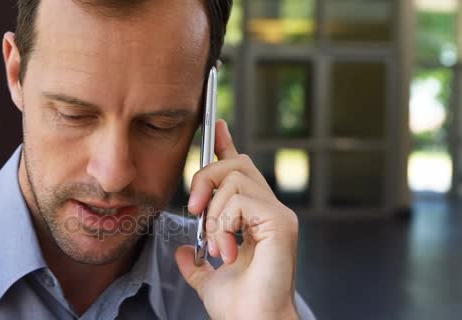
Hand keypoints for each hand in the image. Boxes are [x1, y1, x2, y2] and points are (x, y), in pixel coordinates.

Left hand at [175, 120, 299, 319]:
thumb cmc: (239, 306)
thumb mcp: (207, 279)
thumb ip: (196, 262)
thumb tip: (181, 252)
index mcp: (254, 218)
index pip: (242, 170)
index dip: (227, 146)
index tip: (217, 127)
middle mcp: (270, 210)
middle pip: (236, 163)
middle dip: (206, 178)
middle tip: (194, 210)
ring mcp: (278, 214)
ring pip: (233, 178)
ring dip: (212, 213)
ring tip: (217, 246)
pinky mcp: (280, 221)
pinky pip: (239, 200)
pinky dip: (223, 223)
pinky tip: (228, 249)